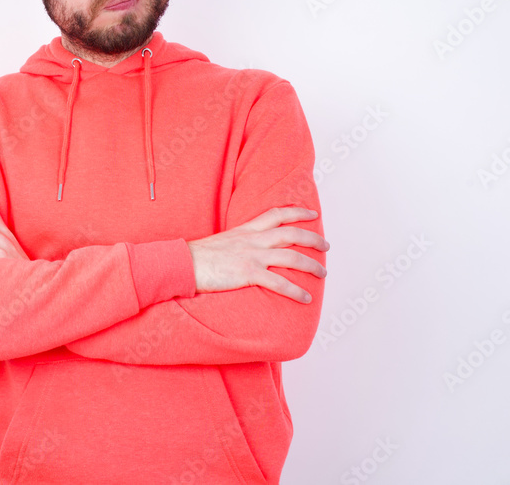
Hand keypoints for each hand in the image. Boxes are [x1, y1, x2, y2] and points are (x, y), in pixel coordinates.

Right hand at [188, 207, 328, 302]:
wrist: (183, 263)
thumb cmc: (198, 256)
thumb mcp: (222, 240)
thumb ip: (239, 241)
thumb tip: (246, 248)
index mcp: (246, 230)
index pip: (277, 214)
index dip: (297, 212)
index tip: (312, 213)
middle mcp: (253, 240)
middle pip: (291, 234)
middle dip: (313, 238)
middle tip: (326, 246)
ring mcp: (252, 256)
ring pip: (292, 257)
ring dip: (311, 265)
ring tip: (323, 273)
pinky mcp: (248, 274)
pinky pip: (279, 283)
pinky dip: (295, 291)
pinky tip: (305, 298)